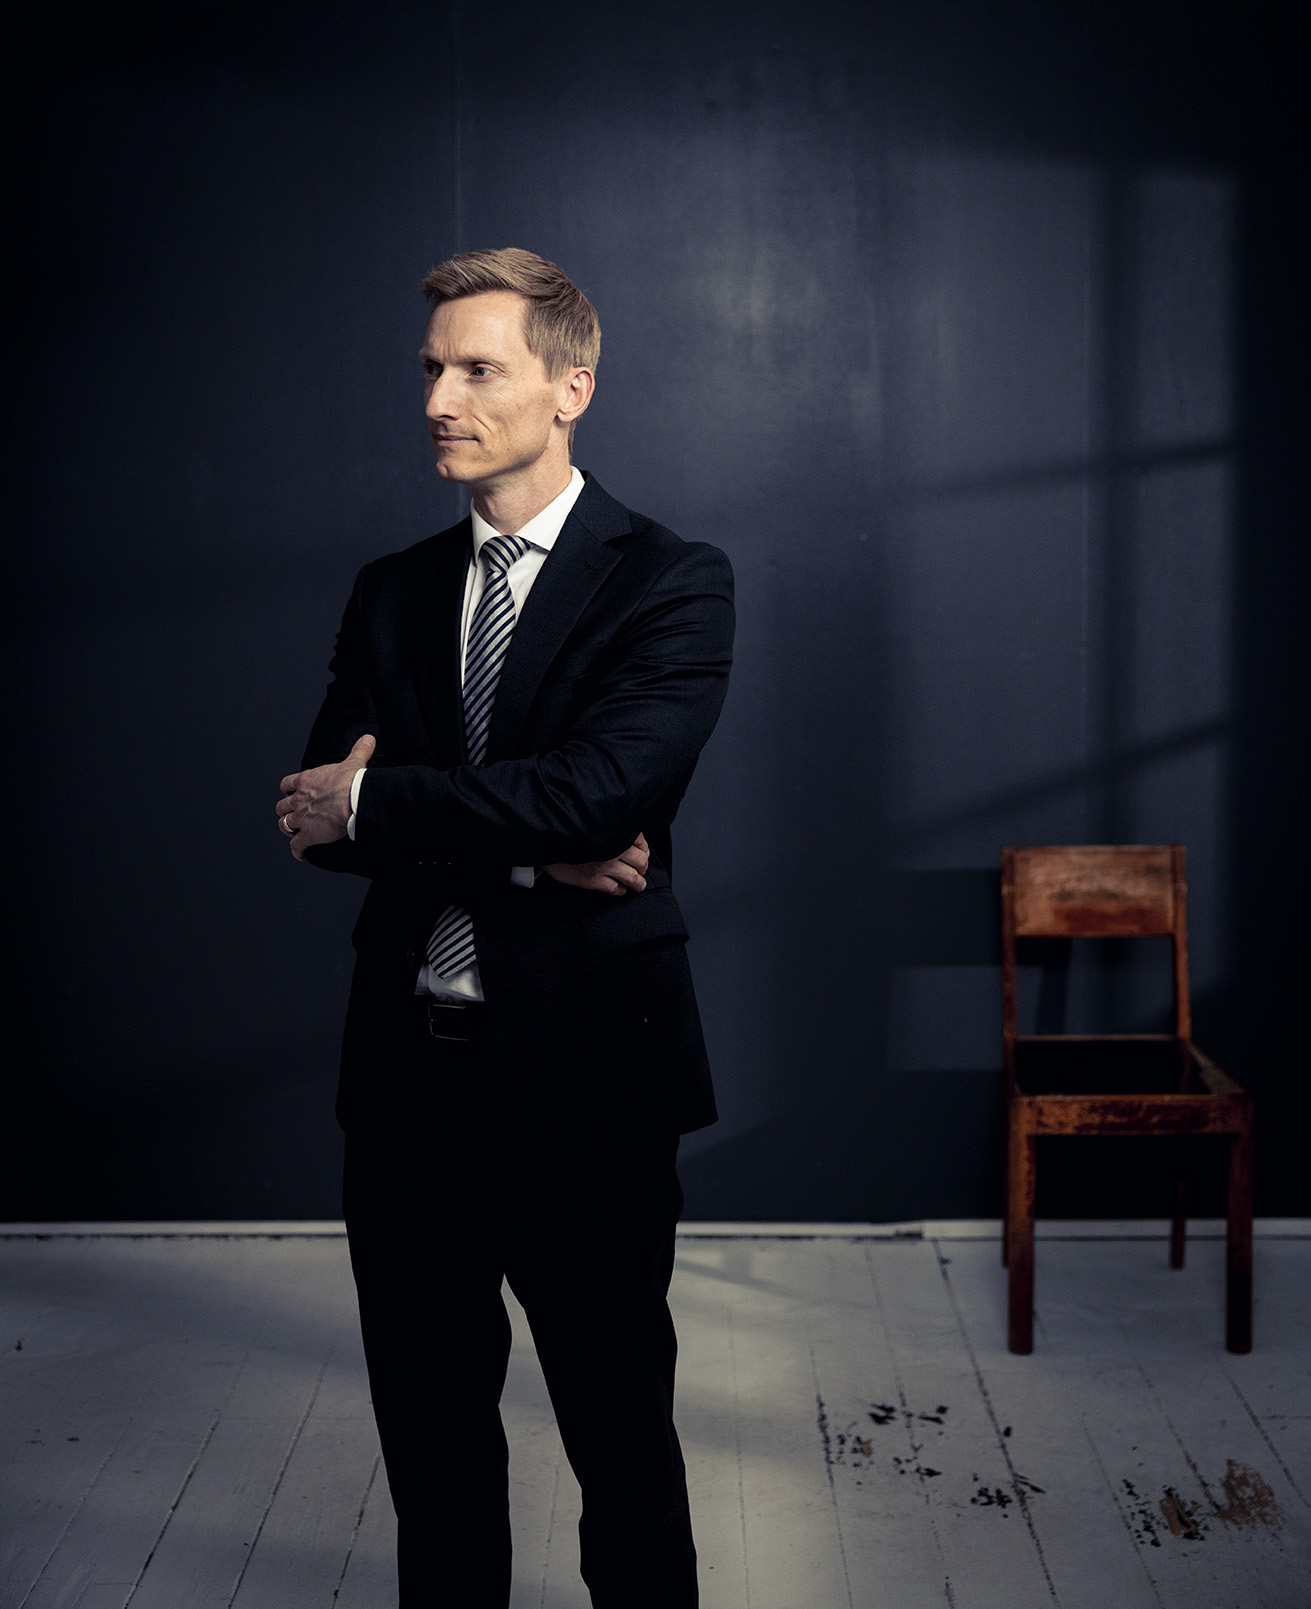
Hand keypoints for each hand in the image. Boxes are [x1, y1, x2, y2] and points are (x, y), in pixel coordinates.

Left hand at [277, 733, 375, 861]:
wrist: (354, 799)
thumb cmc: (352, 781)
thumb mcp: (354, 761)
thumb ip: (359, 749)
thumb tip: (368, 739)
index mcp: (306, 781)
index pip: (286, 785)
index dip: (288, 790)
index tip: (292, 793)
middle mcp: (299, 800)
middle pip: (281, 806)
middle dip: (286, 811)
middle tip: (293, 814)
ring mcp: (302, 818)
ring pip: (284, 825)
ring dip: (288, 828)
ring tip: (294, 832)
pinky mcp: (308, 835)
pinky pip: (296, 845)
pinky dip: (297, 850)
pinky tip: (300, 854)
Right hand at [543, 832, 648, 896]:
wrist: (546, 841)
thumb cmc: (568, 831)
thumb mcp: (593, 822)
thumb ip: (609, 827)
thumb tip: (625, 835)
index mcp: (614, 832)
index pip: (641, 843)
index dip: (644, 850)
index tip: (643, 854)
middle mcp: (613, 849)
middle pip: (640, 862)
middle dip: (643, 868)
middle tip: (642, 870)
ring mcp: (604, 866)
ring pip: (632, 878)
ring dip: (638, 883)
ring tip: (639, 885)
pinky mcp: (593, 880)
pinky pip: (615, 889)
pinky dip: (621, 891)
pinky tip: (620, 889)